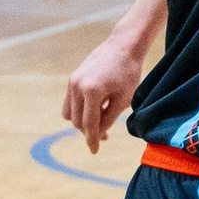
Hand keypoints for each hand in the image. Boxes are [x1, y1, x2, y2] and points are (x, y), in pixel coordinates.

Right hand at [63, 33, 142, 149]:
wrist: (123, 46)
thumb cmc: (128, 72)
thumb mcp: (123, 99)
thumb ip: (109, 118)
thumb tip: (98, 134)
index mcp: (92, 91)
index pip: (89, 124)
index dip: (92, 139)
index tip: (95, 151)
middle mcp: (77, 86)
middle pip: (77, 121)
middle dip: (88, 131)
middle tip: (105, 135)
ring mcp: (72, 82)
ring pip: (69, 113)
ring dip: (81, 121)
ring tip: (100, 121)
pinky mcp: (72, 79)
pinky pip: (70, 102)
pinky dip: (79, 110)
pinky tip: (95, 109)